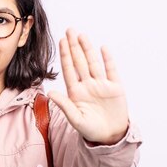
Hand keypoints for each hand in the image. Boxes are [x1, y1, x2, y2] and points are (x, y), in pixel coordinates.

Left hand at [48, 29, 128, 144]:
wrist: (110, 136)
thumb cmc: (90, 130)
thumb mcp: (75, 119)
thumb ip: (64, 105)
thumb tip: (51, 93)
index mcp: (76, 92)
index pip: (69, 70)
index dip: (65, 55)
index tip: (61, 41)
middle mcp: (87, 85)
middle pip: (80, 62)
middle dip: (75, 46)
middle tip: (70, 30)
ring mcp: (101, 85)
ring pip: (93, 63)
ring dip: (88, 49)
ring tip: (82, 35)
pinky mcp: (115, 87)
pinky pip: (111, 70)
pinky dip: (108, 59)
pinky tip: (103, 48)